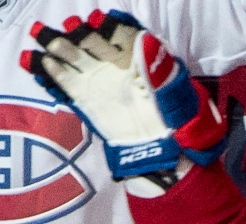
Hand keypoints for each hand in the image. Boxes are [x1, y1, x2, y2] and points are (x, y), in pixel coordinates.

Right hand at [21, 11, 225, 179]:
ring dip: (58, 49)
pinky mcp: (84, 98)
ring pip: (72, 58)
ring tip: (47, 43)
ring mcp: (96, 80)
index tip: (97, 24)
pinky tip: (40, 63)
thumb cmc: (172, 112)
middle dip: (77, 35)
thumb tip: (145, 40)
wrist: (162, 143)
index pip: (118, 35)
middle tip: (67, 31)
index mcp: (135, 57)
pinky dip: (52, 73)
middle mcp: (112, 64)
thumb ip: (155, 66)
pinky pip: (64, 82)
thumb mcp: (170, 89)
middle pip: (89, 42)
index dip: (107, 28)